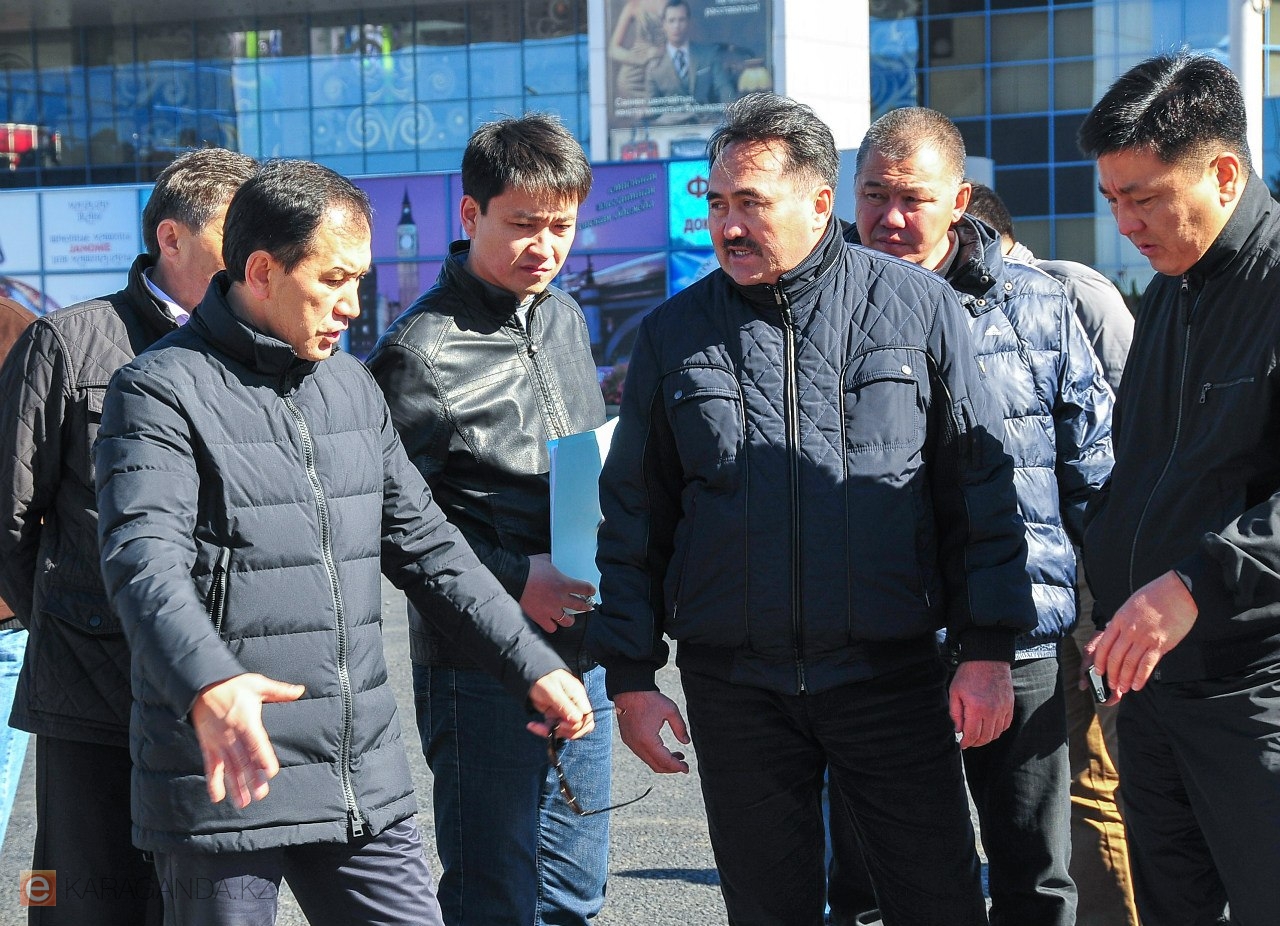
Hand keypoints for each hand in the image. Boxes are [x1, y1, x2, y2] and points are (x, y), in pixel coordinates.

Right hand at [191, 673, 304, 807]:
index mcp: (246, 721)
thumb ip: (279, 691)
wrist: (200, 685)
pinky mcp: (208, 746)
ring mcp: (218, 742)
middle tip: (260, 795)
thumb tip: (301, 690)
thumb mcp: (257, 684)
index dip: (263, 757)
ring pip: (229, 767)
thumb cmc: (232, 684)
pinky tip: (217, 797)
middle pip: (243, 760)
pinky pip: (211, 766)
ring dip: (235, 786)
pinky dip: (213, 782)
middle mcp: (232, 735)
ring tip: (243, 803)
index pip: (256, 742)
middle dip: (251, 779)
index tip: (271, 772)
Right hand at [521, 554, 596, 633]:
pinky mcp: (540, 617)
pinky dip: (552, 626)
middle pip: (580, 606)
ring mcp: (551, 610)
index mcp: (564, 583)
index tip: (592, 592)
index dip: (590, 591)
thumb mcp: (545, 560)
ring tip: (569, 618)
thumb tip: (554, 562)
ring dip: (570, 620)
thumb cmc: (528, 567)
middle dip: (586, 606)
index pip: (585, 588)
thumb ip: (553, 563)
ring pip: (567, 621)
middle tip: (587, 606)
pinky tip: (551, 623)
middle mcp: (560, 598)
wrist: (513, 578)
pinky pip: (551, 628)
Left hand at [526, 668, 595, 739]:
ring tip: (538, 727)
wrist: (530, 674)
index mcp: (577, 696)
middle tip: (554, 727)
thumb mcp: (552, 690)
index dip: (577, 725)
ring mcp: (564, 711)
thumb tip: (577, 720)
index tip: (561, 724)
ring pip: (567, 730)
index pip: (587, 717)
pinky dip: (544, 730)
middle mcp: (573, 705)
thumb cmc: (543, 678)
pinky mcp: (554, 715)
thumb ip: (564, 705)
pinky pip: (554, 728)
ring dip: (554, 732)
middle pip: (581, 726)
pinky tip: (533, 725)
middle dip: (568, 731)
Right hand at [614, 689, 690, 773]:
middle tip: (683, 765)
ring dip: (663, 762)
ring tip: (677, 755)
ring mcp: (631, 744)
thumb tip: (686, 742)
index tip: (686, 769)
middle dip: (671, 768)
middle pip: (656, 766)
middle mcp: (637, 746)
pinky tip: (663, 749)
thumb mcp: (670, 711)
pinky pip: (642, 754)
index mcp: (647, 740)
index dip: (677, 767)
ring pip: (649, 761)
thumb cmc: (649, 699)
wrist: (628, 690)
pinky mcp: (628, 740)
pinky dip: (654, 756)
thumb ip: (680, 728)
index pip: (665, 761)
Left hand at [949, 659, 1012, 748]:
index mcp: (976, 708)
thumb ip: (955, 713)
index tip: (962, 745)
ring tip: (978, 735)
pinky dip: (997, 730)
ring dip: (986, 738)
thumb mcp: (955, 692)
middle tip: (969, 742)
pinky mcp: (1010, 705)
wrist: (987, 659)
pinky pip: (1005, 725)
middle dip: (975, 743)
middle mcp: (992, 711)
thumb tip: (958, 730)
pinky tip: (989, 727)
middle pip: (985, 737)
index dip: (966, 743)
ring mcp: (1003, 709)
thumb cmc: (969, 674)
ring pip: (996, 734)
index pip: (972, 735)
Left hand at [1087, 570, 1197, 697]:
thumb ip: (1123, 621)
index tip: (1099, 671)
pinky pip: (1147, 664)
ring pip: (1129, 664)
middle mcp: (1129, 630)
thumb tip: (1117, 635)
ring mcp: (1144, 638)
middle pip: (1115, 658)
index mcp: (1119, 620)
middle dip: (1111, 674)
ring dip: (1124, 679)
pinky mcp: (1160, 644)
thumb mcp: (1130, 605)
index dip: (1100, 661)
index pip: (1103, 645)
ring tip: (1123, 688)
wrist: (1178, 591)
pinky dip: (1140, 677)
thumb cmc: (1156, 595)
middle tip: (1112, 685)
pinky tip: (1137, 685)